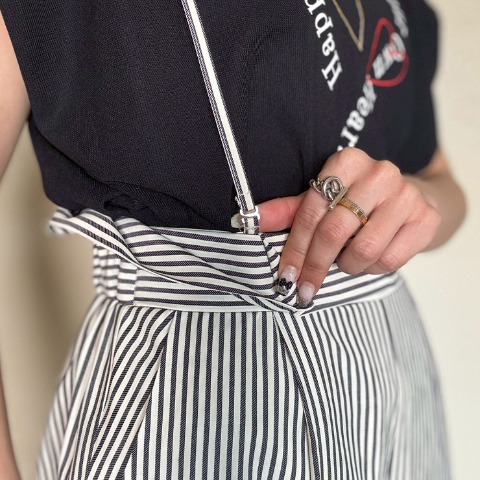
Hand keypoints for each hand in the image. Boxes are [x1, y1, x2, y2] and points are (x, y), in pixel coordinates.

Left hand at [257, 147, 440, 306]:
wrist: (413, 199)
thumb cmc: (357, 202)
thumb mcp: (323, 199)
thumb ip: (289, 211)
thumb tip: (248, 219)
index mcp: (346, 162)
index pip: (310, 212)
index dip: (294, 248)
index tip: (285, 276)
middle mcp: (378, 173)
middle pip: (335, 232)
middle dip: (315, 266)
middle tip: (305, 289)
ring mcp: (406, 195)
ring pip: (364, 250)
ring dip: (348, 266)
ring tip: (346, 261)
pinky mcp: (426, 218)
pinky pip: (390, 260)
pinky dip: (372, 269)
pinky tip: (370, 258)